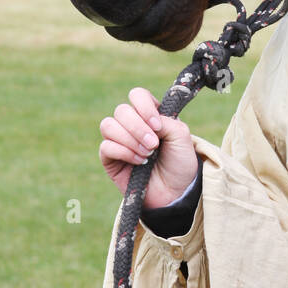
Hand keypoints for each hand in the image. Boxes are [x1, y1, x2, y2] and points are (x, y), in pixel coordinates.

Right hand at [99, 87, 199, 209]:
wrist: (176, 192)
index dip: (144, 107)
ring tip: (148, 154)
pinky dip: (124, 152)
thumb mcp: (182, 137)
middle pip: (122, 110)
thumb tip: (145, 120)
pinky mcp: (110, 159)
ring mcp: (119, 141)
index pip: (137, 95)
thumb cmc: (179, 162)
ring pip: (108, 125)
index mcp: (150, 114)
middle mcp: (132, 124)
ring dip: (130, 139)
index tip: (158, 126)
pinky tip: (139, 162)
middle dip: (138, 127)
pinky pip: (106, 147)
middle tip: (154, 144)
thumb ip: (166, 121)